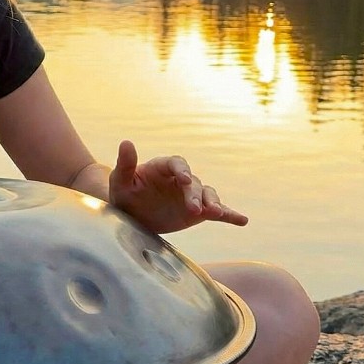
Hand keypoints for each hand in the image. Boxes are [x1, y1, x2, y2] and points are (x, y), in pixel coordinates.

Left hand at [108, 140, 247, 233]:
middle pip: (193, 183)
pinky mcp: (199, 212)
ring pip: (207, 195)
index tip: (184, 180)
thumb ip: (126, 164)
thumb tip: (126, 142)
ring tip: (217, 213)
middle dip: (194, 195)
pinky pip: (217, 212)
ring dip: (212, 203)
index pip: (177, 164)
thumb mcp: (121, 182)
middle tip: (193, 209)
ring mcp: (192, 195)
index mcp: (164, 168)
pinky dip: (230, 215)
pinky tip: (242, 220)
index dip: (182, 171)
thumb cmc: (125, 195)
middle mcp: (181, 179)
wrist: (133, 216)